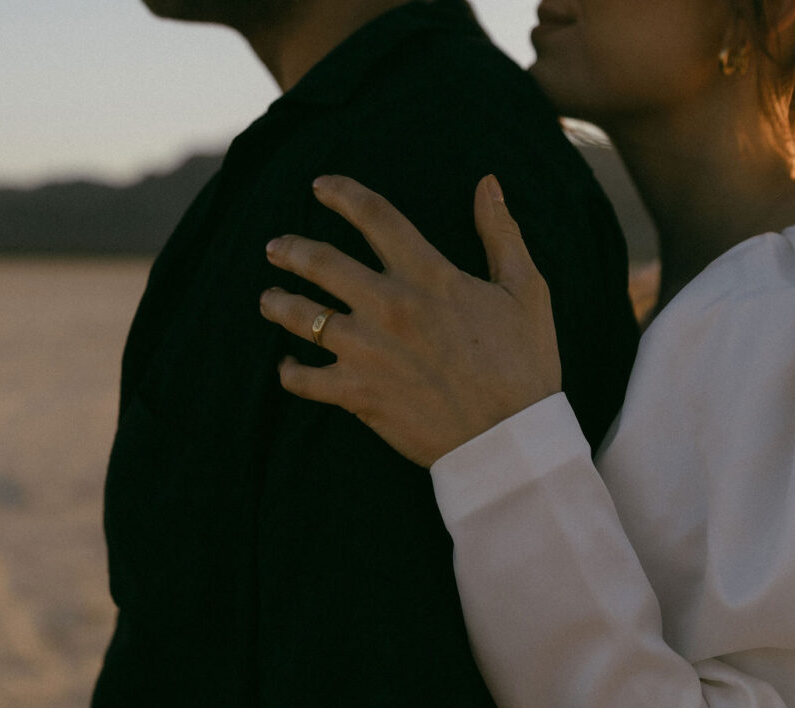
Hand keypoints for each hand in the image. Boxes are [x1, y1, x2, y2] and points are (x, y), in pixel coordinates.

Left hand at [260, 174, 560, 466]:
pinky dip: (290, 373)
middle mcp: (389, 306)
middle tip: (275, 246)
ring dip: (278, 304)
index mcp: (429, 275)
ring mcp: (368, 351)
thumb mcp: (526, 290)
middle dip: (290, 249)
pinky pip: (306, 380)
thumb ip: (501, 233)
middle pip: (321, 262)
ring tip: (268, 299)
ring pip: (301, 317)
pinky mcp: (359, 394)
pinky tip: (287, 366)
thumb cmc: (524, 365)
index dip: (342, 194)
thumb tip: (488, 183)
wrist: (509, 438)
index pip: (374, 216)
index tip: (320, 187)